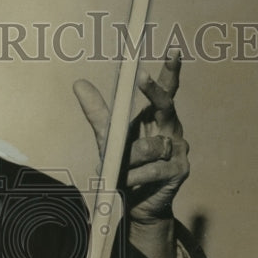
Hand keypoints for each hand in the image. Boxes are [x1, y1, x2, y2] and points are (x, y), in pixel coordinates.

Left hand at [72, 52, 189, 225]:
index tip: (173, 52)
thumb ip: (97, 112)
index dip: (171, 72)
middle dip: (153, 91)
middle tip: (140, 77)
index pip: (168, 91)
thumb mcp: (108, 138)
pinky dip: (133, 177)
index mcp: (158, 118)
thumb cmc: (125, 167)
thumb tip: (79, 83)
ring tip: (120, 171)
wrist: (136, 205)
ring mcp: (179, 150)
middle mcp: (173, 130)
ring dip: (129, 159)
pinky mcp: (179, 172)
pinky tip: (127, 183)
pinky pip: (151, 169)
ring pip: (151, 146)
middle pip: (166, 105)